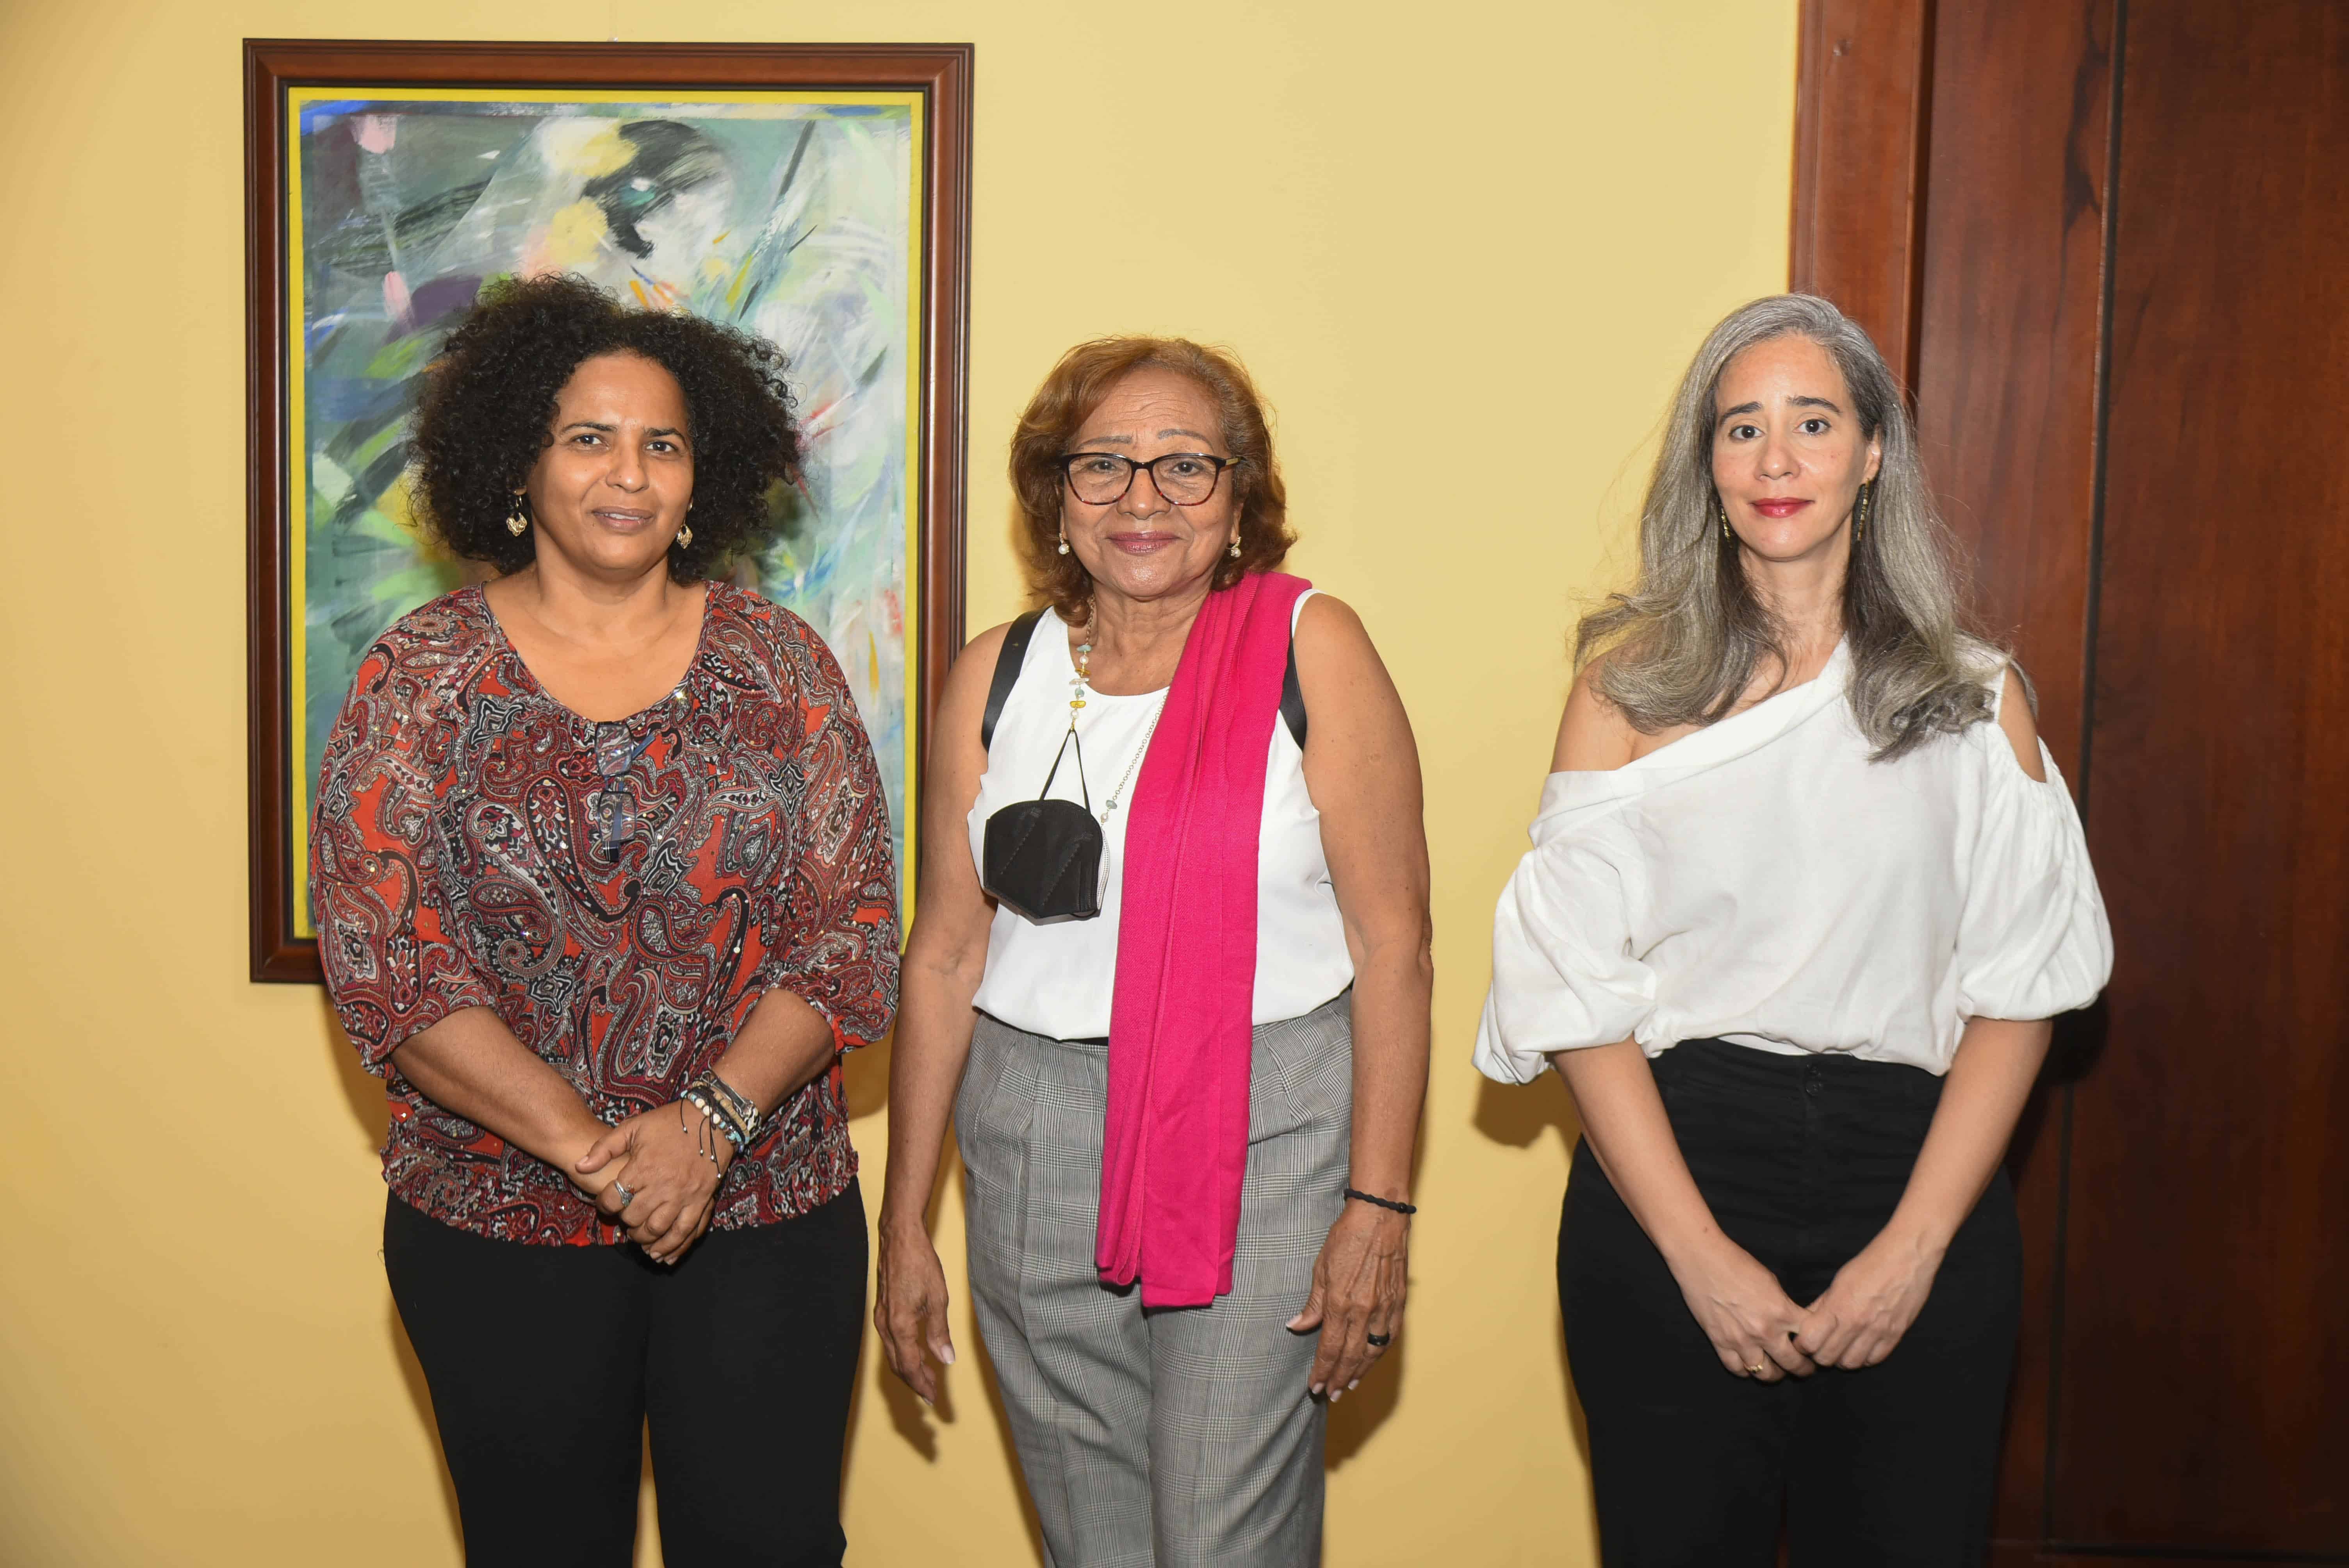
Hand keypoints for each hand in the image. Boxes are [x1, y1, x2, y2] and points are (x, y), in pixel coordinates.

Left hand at [575, 1102, 731, 1264]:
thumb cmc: (670, 1122)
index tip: (605, 1203)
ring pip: (658, 1230)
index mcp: (643, 1167)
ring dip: (644, 1239)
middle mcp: (663, 1186)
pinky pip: (687, 1232)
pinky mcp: (702, 1201)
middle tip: (624, 1219)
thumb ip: (604, 1147)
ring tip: (638, 1237)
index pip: (614, 1198)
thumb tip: (579, 1166)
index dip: (604, 1205)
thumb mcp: (633, 1126)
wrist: (712, 1119)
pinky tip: (662, 1255)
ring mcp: (684, 1196)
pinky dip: (674, 1247)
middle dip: (624, 1222)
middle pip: (634, 1218)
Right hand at [874, 1218, 956, 1403]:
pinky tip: (917, 1352)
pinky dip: (904, 1353)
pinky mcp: (883, 1310)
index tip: (933, 1398)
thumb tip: (946, 1359)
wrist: (899, 1238)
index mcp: (900, 1326)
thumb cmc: (919, 1263)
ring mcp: (881, 1317)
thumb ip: (939, 1332)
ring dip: (909, 1368)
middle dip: (915, 1382)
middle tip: (932, 1393)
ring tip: (928, 1376)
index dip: (922, 1385)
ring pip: (893, 1354)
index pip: (910, 1366)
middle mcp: (885, 1325)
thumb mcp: (938, 1299)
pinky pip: (891, 1341)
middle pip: (898, 1365)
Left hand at [1288, 1200, 1408, 1400]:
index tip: (1315, 1386)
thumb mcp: (1321, 1267)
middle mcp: (1364, 1310)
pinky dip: (1380, 1353)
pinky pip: (1390, 1336)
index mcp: (1341, 1302)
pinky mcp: (1399, 1302)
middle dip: (1339, 1378)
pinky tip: (1371, 1360)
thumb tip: (1297, 1325)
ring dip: (1360, 1372)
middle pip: (1351, 1356)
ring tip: (1349, 1385)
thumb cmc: (1347, 1237)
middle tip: (1330, 1395)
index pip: (1330, 1348)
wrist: (1380, 1217)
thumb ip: (1313, 1303)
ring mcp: (1385, 1307)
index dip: (1322, 1370)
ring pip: (1373, 1351)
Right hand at [1666, 1233, 1815, 1381]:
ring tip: (1778, 1371)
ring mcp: (1741, 1340)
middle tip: (1805, 1368)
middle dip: (1803, 1369)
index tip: (1817, 1348)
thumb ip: (1783, 1305)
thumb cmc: (1737, 1263)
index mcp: (1782, 1312)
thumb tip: (1792, 1321)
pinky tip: (1750, 1365)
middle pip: (1793, 1364)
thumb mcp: (1771, 1281)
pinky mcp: (1720, 1342)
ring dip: (1775, 1374)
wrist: (1701, 1259)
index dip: (1817, 1345)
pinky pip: (1737, 1369)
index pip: (1811, 1340)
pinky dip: (1746, 1371)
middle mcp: (1765, 1331)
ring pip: (1766, 1374)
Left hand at [1794, 1227, 1942, 1368]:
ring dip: (1841, 1358)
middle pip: (1827, 1358)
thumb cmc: (1869, 1264)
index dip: (1802, 1344)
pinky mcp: (1895, 1335)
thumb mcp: (1838, 1281)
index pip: (1809, 1342)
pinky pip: (1874, 1360)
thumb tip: (1805, 1323)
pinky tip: (1861, 1347)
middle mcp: (1856, 1323)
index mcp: (1838, 1306)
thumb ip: (1821, 1305)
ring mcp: (1877, 1331)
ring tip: (1841, 1347)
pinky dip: (1864, 1358)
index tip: (1804, 1339)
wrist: (1907, 1257)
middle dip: (1819, 1354)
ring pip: (1850, 1363)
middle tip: (1821, 1345)